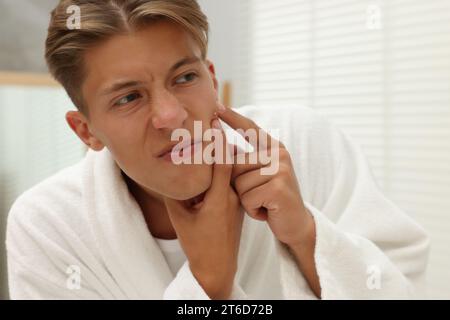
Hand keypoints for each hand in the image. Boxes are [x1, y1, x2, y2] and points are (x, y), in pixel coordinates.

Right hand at [163, 119, 243, 299]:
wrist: (218, 266)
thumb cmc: (196, 244)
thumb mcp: (178, 217)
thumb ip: (173, 191)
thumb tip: (165, 168)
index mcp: (219, 199)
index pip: (222, 161)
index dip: (217, 138)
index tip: (212, 118)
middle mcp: (233, 196)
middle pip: (229, 161)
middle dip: (220, 139)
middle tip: (212, 117)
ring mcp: (237, 199)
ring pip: (231, 169)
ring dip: (222, 152)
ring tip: (212, 132)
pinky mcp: (238, 203)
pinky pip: (231, 179)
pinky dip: (223, 165)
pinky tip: (214, 156)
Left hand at [218, 106, 314, 247]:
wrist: (295, 224)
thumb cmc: (271, 200)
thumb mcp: (259, 176)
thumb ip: (245, 161)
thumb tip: (220, 147)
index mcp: (274, 148)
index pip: (250, 129)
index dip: (233, 118)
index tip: (218, 106)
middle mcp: (279, 154)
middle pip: (235, 164)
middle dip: (238, 186)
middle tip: (257, 196)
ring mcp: (281, 170)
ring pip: (239, 184)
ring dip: (246, 200)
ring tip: (263, 203)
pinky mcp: (279, 188)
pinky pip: (247, 198)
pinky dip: (252, 210)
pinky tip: (266, 211)